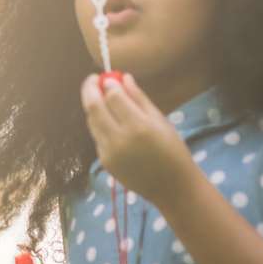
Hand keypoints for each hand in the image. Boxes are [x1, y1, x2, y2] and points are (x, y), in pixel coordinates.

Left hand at [80, 73, 198, 204]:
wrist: (172, 186)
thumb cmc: (173, 150)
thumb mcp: (160, 121)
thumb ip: (139, 98)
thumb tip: (123, 78)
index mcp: (138, 126)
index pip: (112, 97)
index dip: (108, 84)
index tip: (107, 76)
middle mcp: (119, 139)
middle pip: (93, 108)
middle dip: (89, 90)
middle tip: (92, 79)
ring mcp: (108, 152)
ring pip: (92, 122)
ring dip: (93, 107)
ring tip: (102, 98)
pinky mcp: (104, 162)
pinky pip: (97, 136)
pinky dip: (99, 124)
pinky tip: (110, 121)